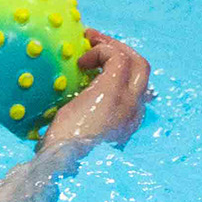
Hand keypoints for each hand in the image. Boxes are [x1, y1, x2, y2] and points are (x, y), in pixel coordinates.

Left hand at [43, 29, 149, 148]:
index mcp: (127, 123)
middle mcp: (134, 111)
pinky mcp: (113, 91)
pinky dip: (101, 51)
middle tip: (96, 42)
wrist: (60, 162)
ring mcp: (128, 101)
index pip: (137, 90)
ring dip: (112, 45)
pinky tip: (81, 60)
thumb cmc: (59, 154)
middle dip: (122, 51)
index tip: (97, 64)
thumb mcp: (74, 136)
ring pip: (136, 60)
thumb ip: (81, 122)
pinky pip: (116, 57)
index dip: (122, 72)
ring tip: (89, 39)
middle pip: (142, 70)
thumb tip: (70, 111)